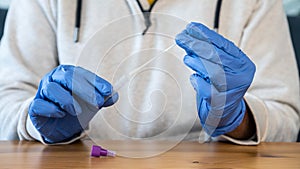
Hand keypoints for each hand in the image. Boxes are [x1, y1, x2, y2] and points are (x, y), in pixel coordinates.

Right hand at [28, 65, 117, 142]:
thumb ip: (103, 98)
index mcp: (68, 73)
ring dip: (68, 100)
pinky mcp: (35, 107)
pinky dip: (51, 109)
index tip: (108, 92)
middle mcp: (54, 79)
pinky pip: (39, 104)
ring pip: (52, 89)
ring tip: (79, 111)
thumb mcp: (92, 102)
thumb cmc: (76, 107)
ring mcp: (43, 91)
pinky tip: (61, 114)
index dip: (96, 82)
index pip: (82, 74)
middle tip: (97, 102)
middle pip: (67, 77)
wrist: (57, 124)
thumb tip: (115, 95)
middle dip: (84, 90)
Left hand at [175, 22, 255, 136]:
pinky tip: (194, 78)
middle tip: (181, 38)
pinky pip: (207, 90)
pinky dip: (197, 82)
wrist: (226, 112)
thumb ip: (207, 52)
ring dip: (197, 62)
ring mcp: (233, 90)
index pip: (224, 45)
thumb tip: (189, 35)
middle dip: (197, 45)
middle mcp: (242, 75)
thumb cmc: (220, 85)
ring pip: (214, 72)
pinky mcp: (222, 103)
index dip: (206, 35)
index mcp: (243, 63)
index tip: (191, 27)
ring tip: (187, 58)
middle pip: (218, 57)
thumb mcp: (218, 66)